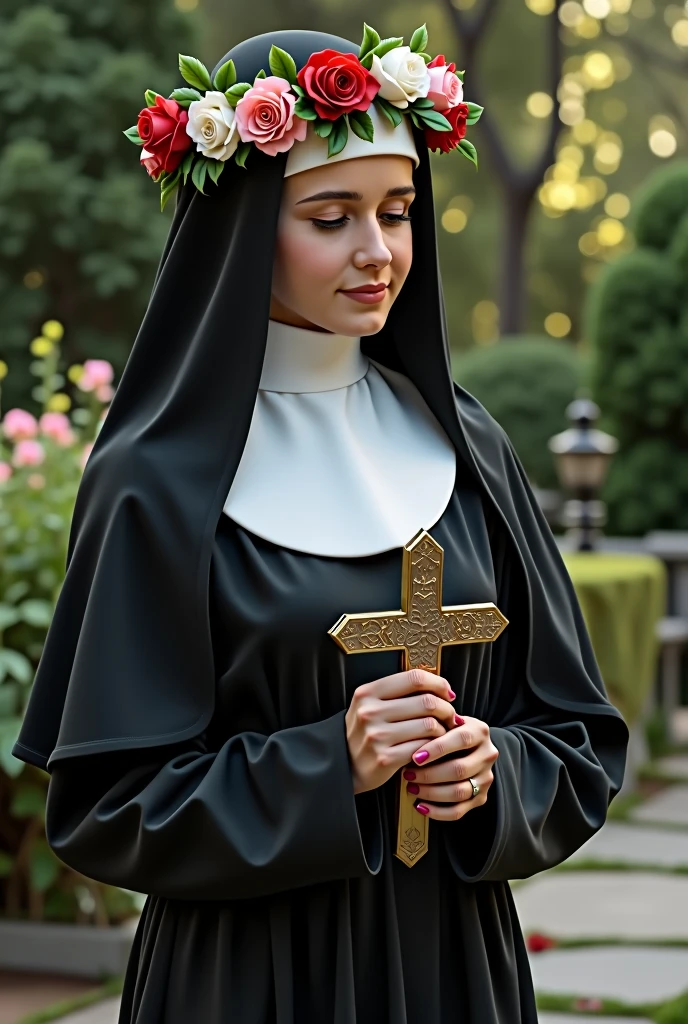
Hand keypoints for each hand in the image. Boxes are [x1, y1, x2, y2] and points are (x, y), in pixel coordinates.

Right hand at [346, 669, 457, 795]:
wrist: (344, 765)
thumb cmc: (365, 732)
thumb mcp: (371, 705)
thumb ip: (398, 693)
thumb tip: (441, 688)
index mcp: (367, 692)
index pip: (414, 678)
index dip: (438, 683)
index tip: (447, 694)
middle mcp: (370, 712)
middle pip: (426, 701)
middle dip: (446, 709)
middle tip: (451, 717)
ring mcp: (376, 736)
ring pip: (429, 725)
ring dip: (443, 730)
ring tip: (441, 733)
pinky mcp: (385, 758)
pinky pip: (423, 747)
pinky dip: (434, 747)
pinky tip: (431, 748)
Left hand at [403, 715, 498, 820]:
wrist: (470, 746)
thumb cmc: (450, 731)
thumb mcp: (447, 721)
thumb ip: (436, 723)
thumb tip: (413, 733)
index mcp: (480, 731)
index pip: (461, 739)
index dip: (438, 749)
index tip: (416, 757)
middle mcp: (487, 755)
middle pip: (459, 769)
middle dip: (429, 774)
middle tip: (407, 774)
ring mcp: (486, 778)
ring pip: (459, 792)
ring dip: (431, 793)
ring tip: (411, 788)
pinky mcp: (480, 798)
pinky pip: (458, 811)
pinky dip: (437, 812)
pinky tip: (420, 806)